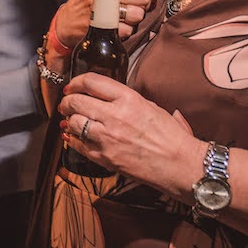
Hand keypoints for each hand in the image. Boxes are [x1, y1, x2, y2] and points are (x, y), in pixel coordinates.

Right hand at [55, 0, 162, 42]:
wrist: (66, 22)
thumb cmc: (89, 3)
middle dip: (143, 5)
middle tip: (133, 7)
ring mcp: (102, 8)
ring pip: (138, 14)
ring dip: (134, 19)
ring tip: (122, 17)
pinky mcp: (101, 26)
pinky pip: (128, 30)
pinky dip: (125, 31)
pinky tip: (115, 27)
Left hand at [58, 73, 205, 196]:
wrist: (180, 165)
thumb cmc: (171, 137)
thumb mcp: (151, 107)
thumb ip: (126, 99)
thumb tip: (105, 95)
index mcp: (129, 99)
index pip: (91, 82)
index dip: (76, 82)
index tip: (73, 86)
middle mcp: (115, 116)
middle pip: (76, 101)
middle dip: (67, 101)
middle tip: (67, 103)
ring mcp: (107, 138)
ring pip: (73, 122)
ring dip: (69, 120)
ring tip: (71, 120)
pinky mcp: (104, 157)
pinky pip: (78, 144)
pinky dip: (72, 139)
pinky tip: (74, 136)